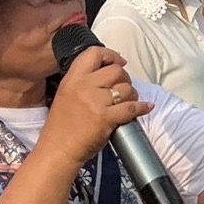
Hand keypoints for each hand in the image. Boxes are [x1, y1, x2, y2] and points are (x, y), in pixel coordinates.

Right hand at [41, 48, 153, 171]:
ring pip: (126, 88)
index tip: (119, 61)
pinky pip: (132, 107)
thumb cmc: (62, 126)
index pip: (94, 53)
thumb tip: (111, 69)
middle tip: (123, 89)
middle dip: (125, 79)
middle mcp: (84, 87)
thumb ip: (84, 81)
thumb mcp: (66, 94)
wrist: (57, 150)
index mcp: (72, 79)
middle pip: (116, 71)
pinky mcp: (106, 118)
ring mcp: (95, 102)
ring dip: (133, 95)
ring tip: (128, 102)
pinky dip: (142, 107)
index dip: (111, 55)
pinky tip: (146, 107)